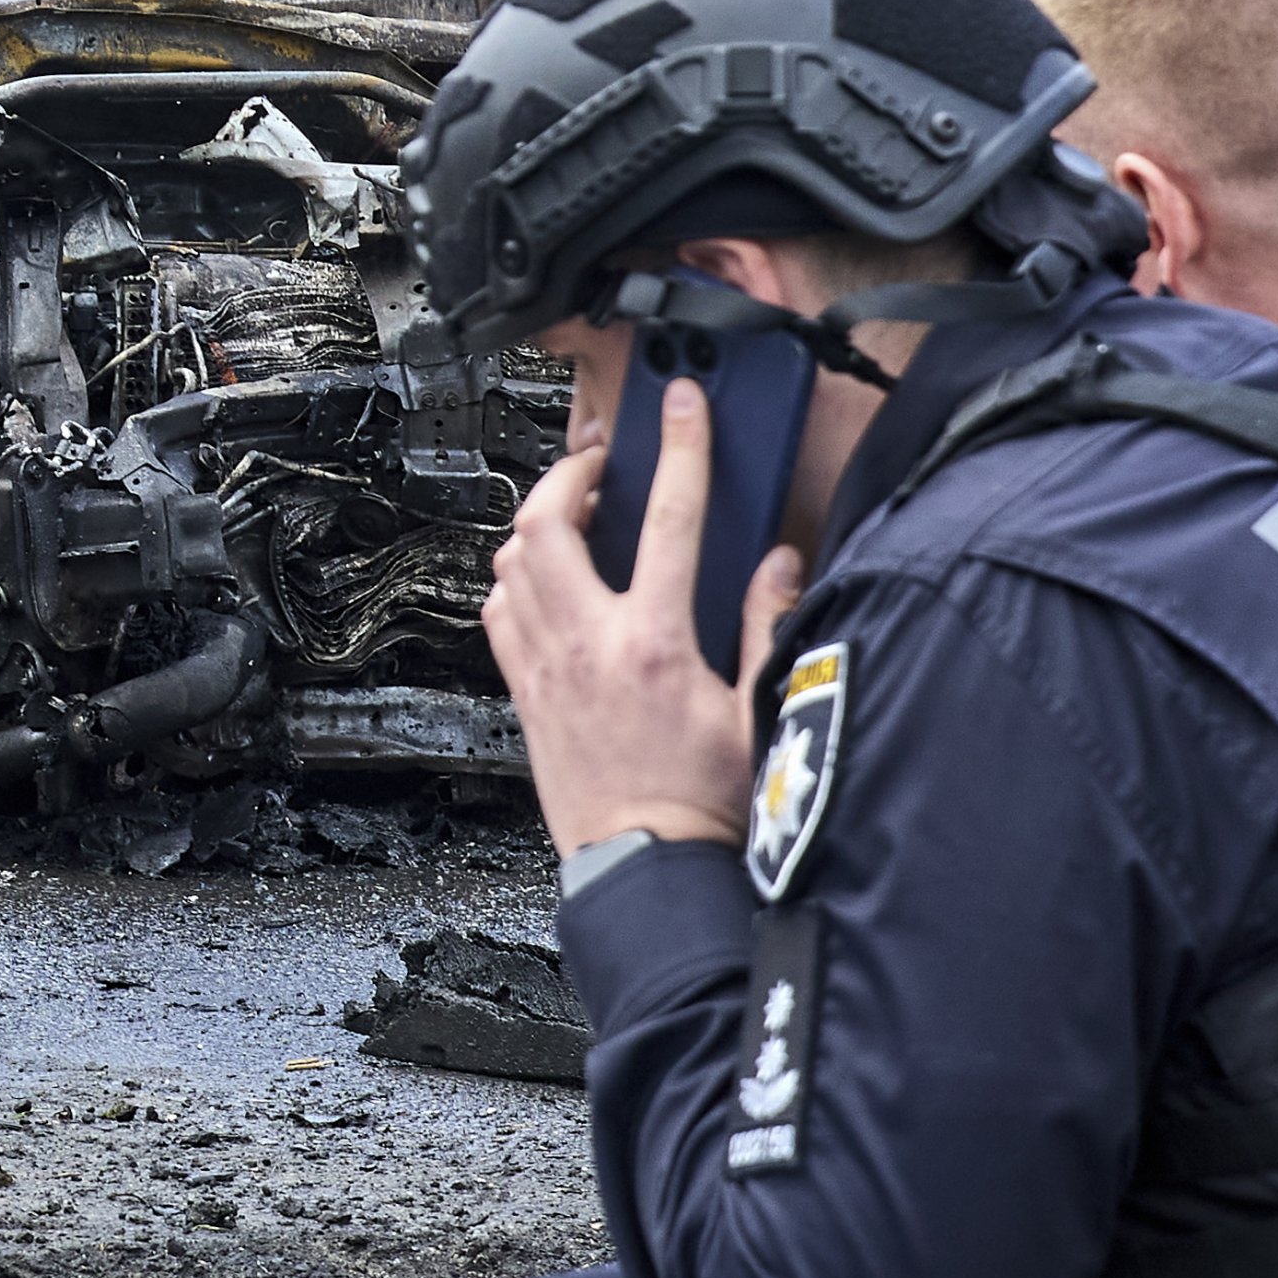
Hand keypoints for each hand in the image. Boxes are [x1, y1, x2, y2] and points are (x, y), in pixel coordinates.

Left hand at [480, 378, 801, 859]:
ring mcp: (546, 669)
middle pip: (547, 523)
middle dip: (569, 474)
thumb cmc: (705, 806)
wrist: (649, 868)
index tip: (683, 408)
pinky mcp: (525, 695)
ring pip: (510, 563)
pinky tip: (544, 583)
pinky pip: (498, 614)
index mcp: (656, 642)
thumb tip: (778, 562)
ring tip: (570, 515)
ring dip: (536, 526)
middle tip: (599, 463)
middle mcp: (588, 646)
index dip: (680, 449)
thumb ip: (767, 626)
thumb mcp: (756, 710)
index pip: (669, 517)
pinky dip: (515, 581)